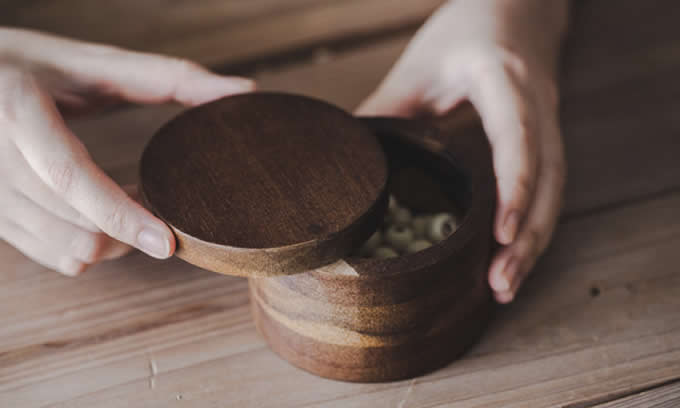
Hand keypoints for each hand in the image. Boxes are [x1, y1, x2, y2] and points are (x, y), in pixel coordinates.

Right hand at [0, 28, 254, 275]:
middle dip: (131, 231)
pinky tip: (102, 220)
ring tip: (133, 207)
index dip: (122, 215)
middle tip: (161, 210)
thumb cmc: (31, 66)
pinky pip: (50, 255)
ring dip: (114, 242)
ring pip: (66, 250)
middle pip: (75, 226)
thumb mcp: (93, 63)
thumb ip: (169, 76)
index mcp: (17, 109)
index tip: (168, 241)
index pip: (70, 177)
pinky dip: (89, 248)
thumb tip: (243, 91)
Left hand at [357, 0, 568, 302]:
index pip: (517, 134)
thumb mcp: (419, 63)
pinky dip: (533, 226)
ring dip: (535, 242)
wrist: (519, 7)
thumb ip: (387, 108)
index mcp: (503, 78)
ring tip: (505, 287)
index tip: (500, 235)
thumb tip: (347, 160)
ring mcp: (549, 122)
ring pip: (555, 190)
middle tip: (500, 285)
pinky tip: (514, 257)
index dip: (514, 187)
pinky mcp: (547, 138)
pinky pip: (549, 188)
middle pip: (547, 178)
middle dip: (528, 236)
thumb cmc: (466, 29)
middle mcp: (537, 104)